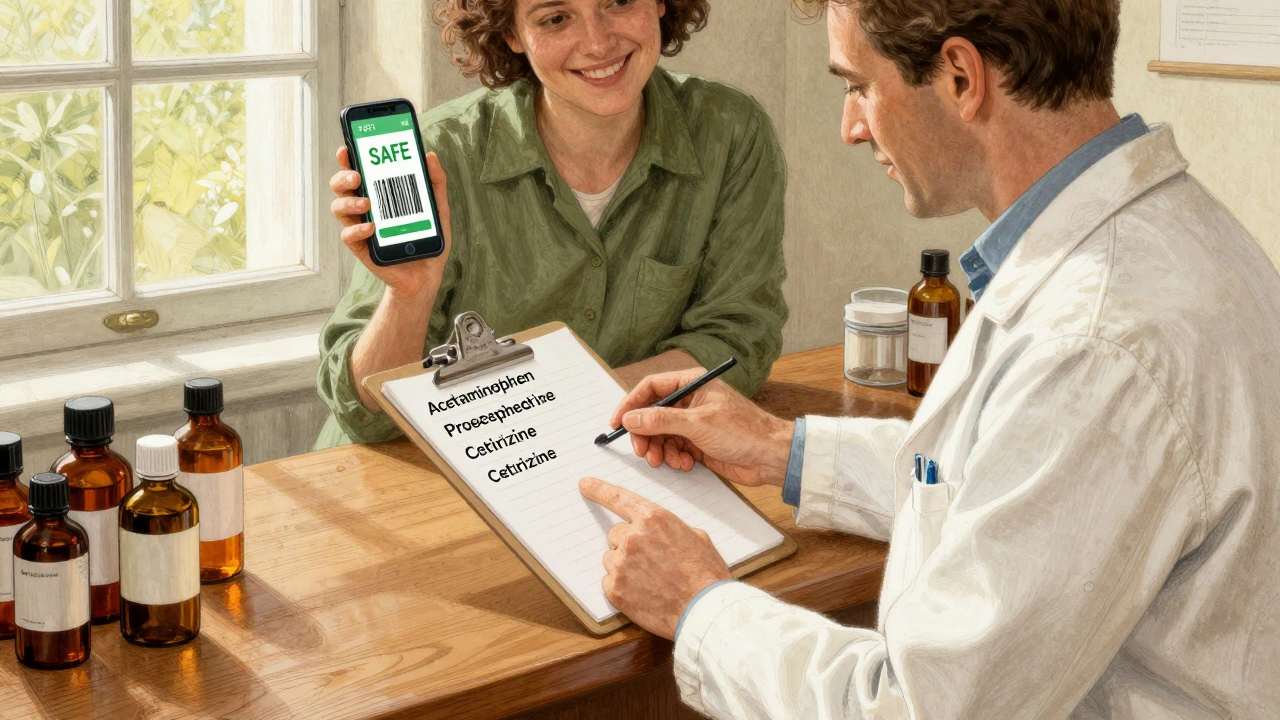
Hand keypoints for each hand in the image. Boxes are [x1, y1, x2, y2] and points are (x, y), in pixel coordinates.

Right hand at [329, 146, 452, 298]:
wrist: (427, 275)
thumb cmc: (428, 238)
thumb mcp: (438, 208)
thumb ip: (436, 182)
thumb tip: (430, 156)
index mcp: (379, 193)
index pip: (358, 169)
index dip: (349, 157)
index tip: (348, 147)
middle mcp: (365, 207)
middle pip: (341, 185)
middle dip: (343, 176)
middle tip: (358, 176)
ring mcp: (361, 226)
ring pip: (338, 207)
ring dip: (348, 201)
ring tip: (366, 203)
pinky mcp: (362, 248)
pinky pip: (348, 235)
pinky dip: (357, 229)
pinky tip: (371, 228)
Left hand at [579, 477, 730, 639]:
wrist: (704, 611)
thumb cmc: (706, 576)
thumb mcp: (697, 538)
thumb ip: (670, 528)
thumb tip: (661, 532)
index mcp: (654, 519)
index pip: (619, 499)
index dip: (599, 490)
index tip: (585, 484)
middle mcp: (633, 537)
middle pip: (615, 534)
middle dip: (628, 544)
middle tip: (651, 561)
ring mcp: (621, 564)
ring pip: (611, 558)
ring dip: (624, 566)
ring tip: (651, 581)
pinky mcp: (614, 589)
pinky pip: (609, 581)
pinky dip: (622, 587)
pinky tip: (644, 594)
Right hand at [607, 369, 794, 487]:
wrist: (771, 458)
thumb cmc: (744, 431)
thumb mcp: (698, 423)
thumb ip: (661, 419)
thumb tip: (631, 418)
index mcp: (692, 384)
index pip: (651, 388)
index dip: (630, 404)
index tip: (617, 423)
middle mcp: (691, 401)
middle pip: (652, 414)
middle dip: (645, 434)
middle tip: (643, 452)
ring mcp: (694, 423)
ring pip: (661, 434)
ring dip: (659, 450)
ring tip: (667, 462)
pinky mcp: (698, 443)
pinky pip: (674, 449)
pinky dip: (674, 458)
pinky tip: (686, 464)